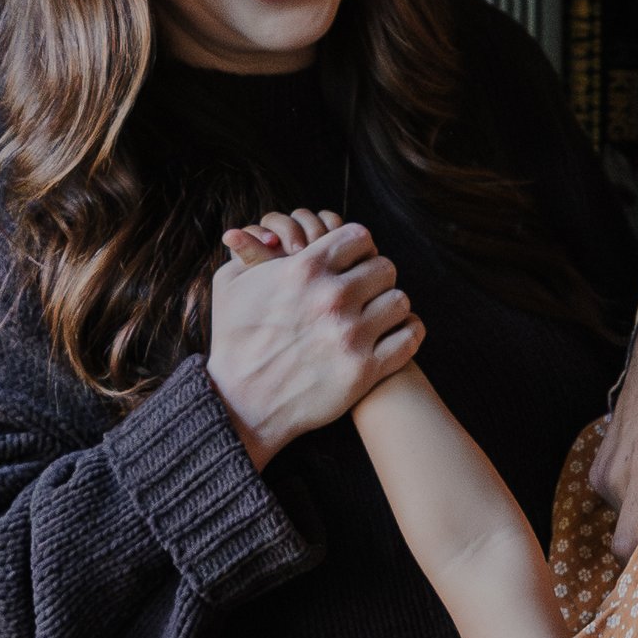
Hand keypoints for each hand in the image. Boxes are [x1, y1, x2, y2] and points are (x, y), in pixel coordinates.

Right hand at [207, 210, 421, 467]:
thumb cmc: (232, 342)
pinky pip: (408, 337)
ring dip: (390, 306)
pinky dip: (407, 333)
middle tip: (366, 291)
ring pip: (399, 300)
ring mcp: (351, 335)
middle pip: (384, 267)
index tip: (353, 262)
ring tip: (377, 315)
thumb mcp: (229, 285)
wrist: (241, 404)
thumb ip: (250, 250)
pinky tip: (395, 335)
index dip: (357, 248)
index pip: (359, 237)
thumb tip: (259, 233)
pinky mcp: (365, 370)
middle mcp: (332, 297)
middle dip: (375, 277)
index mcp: (304, 268)